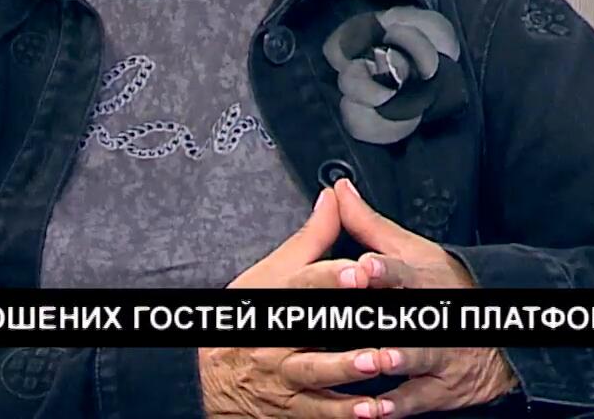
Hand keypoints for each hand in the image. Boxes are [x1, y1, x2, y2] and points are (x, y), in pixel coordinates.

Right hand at [201, 187, 392, 417]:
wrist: (213, 379)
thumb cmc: (247, 319)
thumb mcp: (272, 273)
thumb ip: (312, 238)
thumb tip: (335, 198)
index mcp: (276, 298)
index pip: (303, 283)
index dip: (332, 276)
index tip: (360, 269)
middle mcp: (278, 337)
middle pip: (310, 327)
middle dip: (344, 320)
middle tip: (380, 316)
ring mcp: (285, 375)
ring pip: (316, 371)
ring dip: (347, 368)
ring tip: (376, 361)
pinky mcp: (293, 406)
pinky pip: (320, 411)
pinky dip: (344, 413)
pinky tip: (370, 410)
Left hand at [331, 178, 521, 416]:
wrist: (497, 333)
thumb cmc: (448, 286)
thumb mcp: (413, 252)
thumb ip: (369, 226)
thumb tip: (338, 191)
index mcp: (420, 279)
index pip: (402, 270)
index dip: (384, 269)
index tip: (365, 265)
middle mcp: (430, 315)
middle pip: (404, 316)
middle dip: (379, 319)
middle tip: (355, 320)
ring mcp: (437, 353)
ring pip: (415, 356)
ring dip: (395, 359)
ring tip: (375, 361)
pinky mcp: (439, 388)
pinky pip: (416, 398)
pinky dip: (395, 406)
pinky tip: (374, 411)